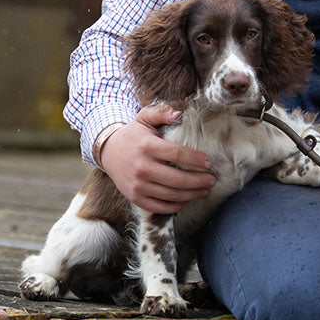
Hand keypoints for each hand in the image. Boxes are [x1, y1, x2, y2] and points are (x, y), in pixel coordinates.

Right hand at [98, 105, 214, 213]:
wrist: (107, 151)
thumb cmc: (133, 135)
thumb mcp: (144, 118)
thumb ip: (161, 113)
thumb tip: (179, 114)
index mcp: (147, 146)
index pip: (177, 154)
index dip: (196, 160)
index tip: (209, 163)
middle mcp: (142, 167)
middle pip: (177, 179)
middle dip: (199, 181)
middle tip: (212, 180)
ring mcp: (137, 185)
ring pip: (171, 195)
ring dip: (192, 195)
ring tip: (205, 190)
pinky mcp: (135, 197)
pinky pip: (159, 207)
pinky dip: (175, 206)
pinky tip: (186, 200)